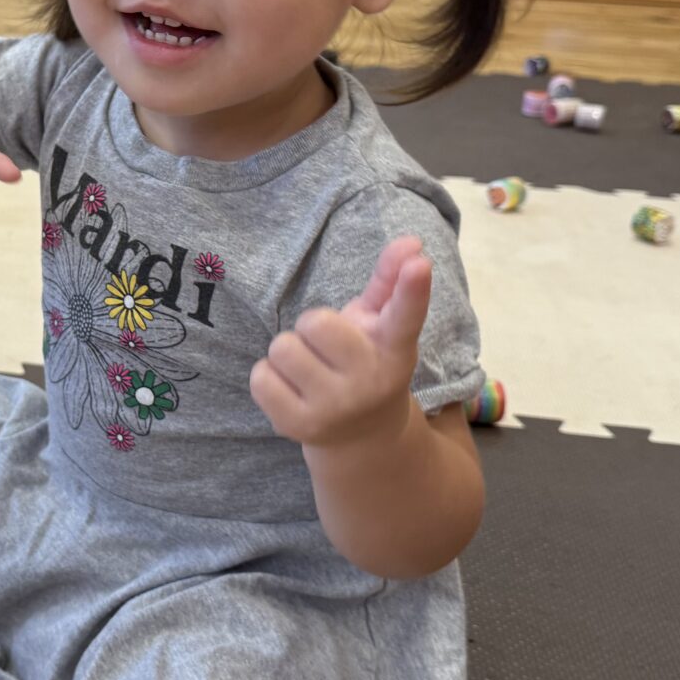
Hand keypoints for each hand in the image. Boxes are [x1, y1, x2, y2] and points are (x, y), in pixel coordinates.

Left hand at [250, 237, 432, 449]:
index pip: (404, 314)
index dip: (412, 288)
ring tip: (308, 369)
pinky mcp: (299, 427)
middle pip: (314, 323)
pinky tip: (290, 389)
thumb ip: (391, 281)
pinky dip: (267, 377)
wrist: (363, 438)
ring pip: (282, 348)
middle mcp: (369, 381)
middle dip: (312, 328)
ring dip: (288, 352)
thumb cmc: (367, 362)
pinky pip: (260, 378)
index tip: (420, 264)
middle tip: (325, 347)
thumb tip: (411, 241)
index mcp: (393, 348)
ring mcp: (335, 409)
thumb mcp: (380, 324)